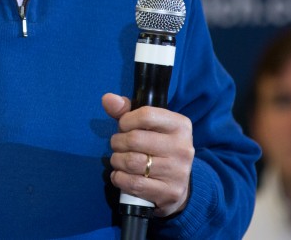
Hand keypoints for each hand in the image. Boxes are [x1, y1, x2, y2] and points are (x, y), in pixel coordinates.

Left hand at [102, 93, 194, 217]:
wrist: (177, 183)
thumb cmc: (157, 147)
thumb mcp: (148, 126)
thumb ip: (126, 111)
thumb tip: (107, 99)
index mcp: (180, 125)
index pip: (146, 115)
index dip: (126, 120)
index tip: (123, 126)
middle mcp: (183, 147)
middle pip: (135, 139)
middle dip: (118, 142)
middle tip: (117, 145)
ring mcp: (178, 172)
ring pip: (132, 162)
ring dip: (117, 161)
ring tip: (118, 160)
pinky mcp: (170, 192)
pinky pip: (133, 184)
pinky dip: (119, 178)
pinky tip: (120, 175)